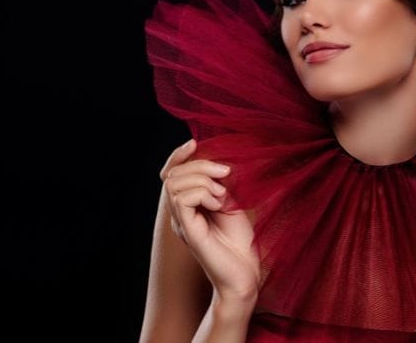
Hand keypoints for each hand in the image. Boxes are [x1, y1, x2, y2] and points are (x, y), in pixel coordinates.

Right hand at [160, 139, 259, 300]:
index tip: (195, 142)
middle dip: (199, 165)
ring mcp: (181, 222)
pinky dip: (202, 193)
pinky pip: (182, 199)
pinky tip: (218, 204)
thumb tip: (217, 160)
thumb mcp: (231, 201)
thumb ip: (219, 182)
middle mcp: (180, 213)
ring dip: (202, 180)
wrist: (245, 272)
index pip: (170, 173)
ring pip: (175, 183)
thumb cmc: (241, 241)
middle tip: (225, 176)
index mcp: (188, 205)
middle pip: (173, 174)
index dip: (178, 155)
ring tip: (222, 195)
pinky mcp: (187, 230)